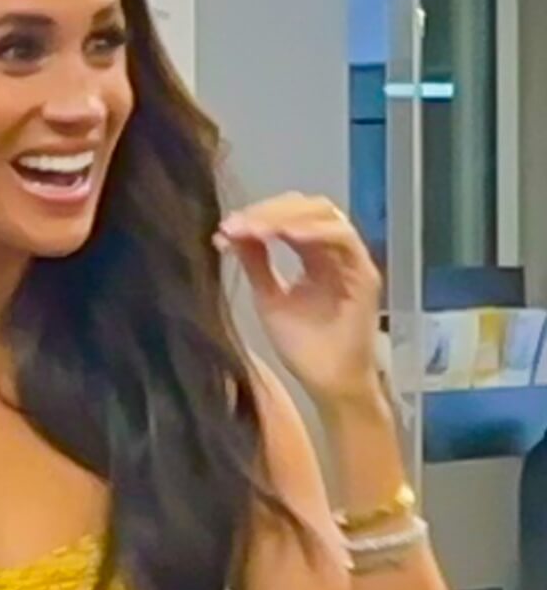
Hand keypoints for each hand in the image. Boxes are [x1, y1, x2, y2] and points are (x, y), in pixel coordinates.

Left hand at [216, 193, 384, 405]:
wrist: (327, 382)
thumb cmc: (302, 346)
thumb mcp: (268, 297)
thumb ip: (255, 263)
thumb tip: (230, 231)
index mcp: (313, 255)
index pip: (289, 216)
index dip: (257, 214)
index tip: (225, 227)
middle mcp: (334, 252)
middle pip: (307, 207)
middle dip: (268, 210)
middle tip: (237, 224)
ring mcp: (352, 261)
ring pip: (326, 215)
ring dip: (286, 217)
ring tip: (254, 228)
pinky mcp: (365, 275)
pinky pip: (344, 239)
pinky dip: (315, 231)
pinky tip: (286, 236)